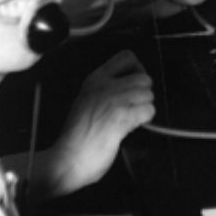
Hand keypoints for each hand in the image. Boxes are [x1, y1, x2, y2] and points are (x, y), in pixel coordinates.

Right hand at [34, 51, 153, 199]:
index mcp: (95, 80)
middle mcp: (104, 86)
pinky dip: (145, 119)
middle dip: (144, 94)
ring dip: (145, 108)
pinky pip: (148, 110)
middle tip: (135, 108)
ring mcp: (112, 100)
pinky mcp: (120, 118)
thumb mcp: (86, 102)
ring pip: (148, 94)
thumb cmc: (77, 137)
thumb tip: (129, 90)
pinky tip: (133, 127)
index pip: (127, 56)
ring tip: (133, 119)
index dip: (137, 70)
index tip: (133, 87)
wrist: (67, 159)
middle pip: (143, 77)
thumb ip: (105, 92)